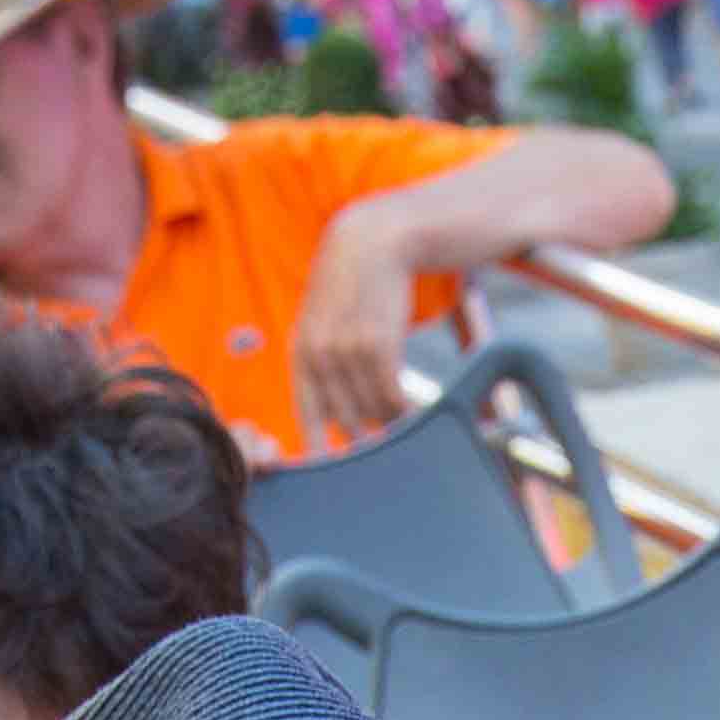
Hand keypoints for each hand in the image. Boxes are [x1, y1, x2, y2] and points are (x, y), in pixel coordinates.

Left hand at [289, 206, 421, 452]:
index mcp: (301, 354)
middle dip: (367, 441)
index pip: (309, 416)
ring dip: (392, 423)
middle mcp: (319, 356)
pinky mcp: (377, 346)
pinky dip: (407, 411)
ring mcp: (347, 352)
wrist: (371, 242)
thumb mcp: (325, 322)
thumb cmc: (353, 286)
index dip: (320, 450)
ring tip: (405, 428)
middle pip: (348, 420)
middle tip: (385, 459)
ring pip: (374, 410)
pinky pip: (393, 398)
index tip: (333, 476)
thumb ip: (326, 364)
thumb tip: (342, 418)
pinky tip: (417, 414)